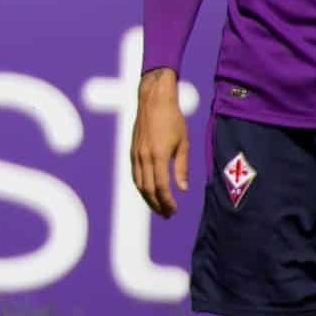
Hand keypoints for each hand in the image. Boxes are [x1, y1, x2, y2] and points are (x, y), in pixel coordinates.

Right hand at [130, 69, 188, 217]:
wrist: (153, 101)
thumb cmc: (173, 119)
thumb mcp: (183, 143)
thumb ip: (181, 167)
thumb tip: (182, 188)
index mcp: (158, 156)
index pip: (161, 187)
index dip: (167, 202)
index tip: (173, 210)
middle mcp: (144, 157)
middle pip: (147, 189)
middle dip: (157, 204)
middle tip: (166, 214)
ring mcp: (135, 154)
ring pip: (139, 183)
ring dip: (148, 198)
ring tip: (158, 206)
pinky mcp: (132, 151)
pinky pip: (135, 174)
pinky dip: (141, 186)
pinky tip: (149, 191)